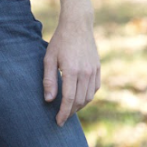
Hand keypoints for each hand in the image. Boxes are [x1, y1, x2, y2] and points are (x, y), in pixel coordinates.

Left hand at [44, 0, 100, 125]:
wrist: (78, 24)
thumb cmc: (60, 40)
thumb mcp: (49, 58)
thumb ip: (49, 80)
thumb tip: (49, 100)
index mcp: (72, 70)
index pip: (69, 99)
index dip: (63, 113)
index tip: (58, 122)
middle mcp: (85, 72)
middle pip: (80, 101)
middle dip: (70, 112)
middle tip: (61, 118)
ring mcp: (93, 70)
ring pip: (89, 96)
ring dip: (79, 106)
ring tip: (69, 109)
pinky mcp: (98, 67)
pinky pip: (95, 88)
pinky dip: (88, 96)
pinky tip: (79, 97)